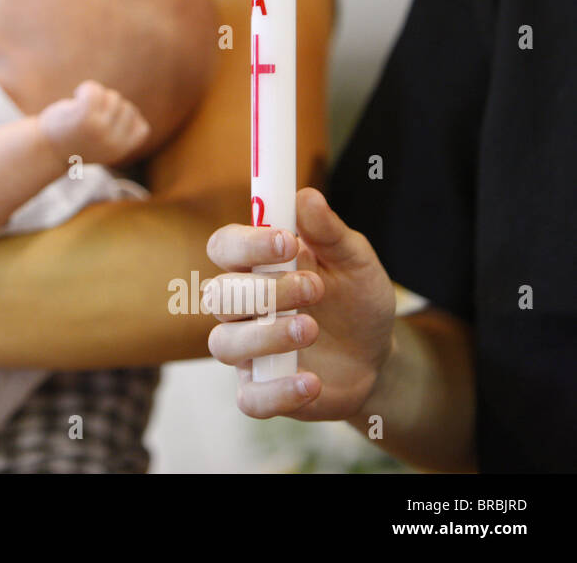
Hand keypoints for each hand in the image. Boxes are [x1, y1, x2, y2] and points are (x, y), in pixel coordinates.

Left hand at [38, 79, 150, 165]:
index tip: (105, 123)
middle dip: (109, 106)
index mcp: (119, 152)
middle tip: (88, 114)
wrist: (44, 148)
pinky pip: (96, 90)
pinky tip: (77, 95)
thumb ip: (119, 133)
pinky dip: (87, 88)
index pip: (141, 127)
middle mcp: (113, 142)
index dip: (126, 120)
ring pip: (113, 98)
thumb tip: (137, 120)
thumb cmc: (73, 141)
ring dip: (97, 96)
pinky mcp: (85, 117)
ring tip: (81, 107)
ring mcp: (100, 130)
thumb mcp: (101, 143)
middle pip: (126, 108)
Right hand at [205, 187, 396, 420]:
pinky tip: (312, 382)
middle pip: (217, 296)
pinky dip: (278, 392)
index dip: (246, 244)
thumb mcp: (355, 262)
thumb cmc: (355, 301)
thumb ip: (329, 232)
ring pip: (224, 345)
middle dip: (264, 291)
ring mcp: (247, 351)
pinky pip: (250, 399)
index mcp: (255, 267)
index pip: (224, 247)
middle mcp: (241, 308)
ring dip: (266, 336)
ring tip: (312, 329)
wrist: (378, 358)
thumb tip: (306, 196)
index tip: (287, 241)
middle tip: (314, 288)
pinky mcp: (261, 390)